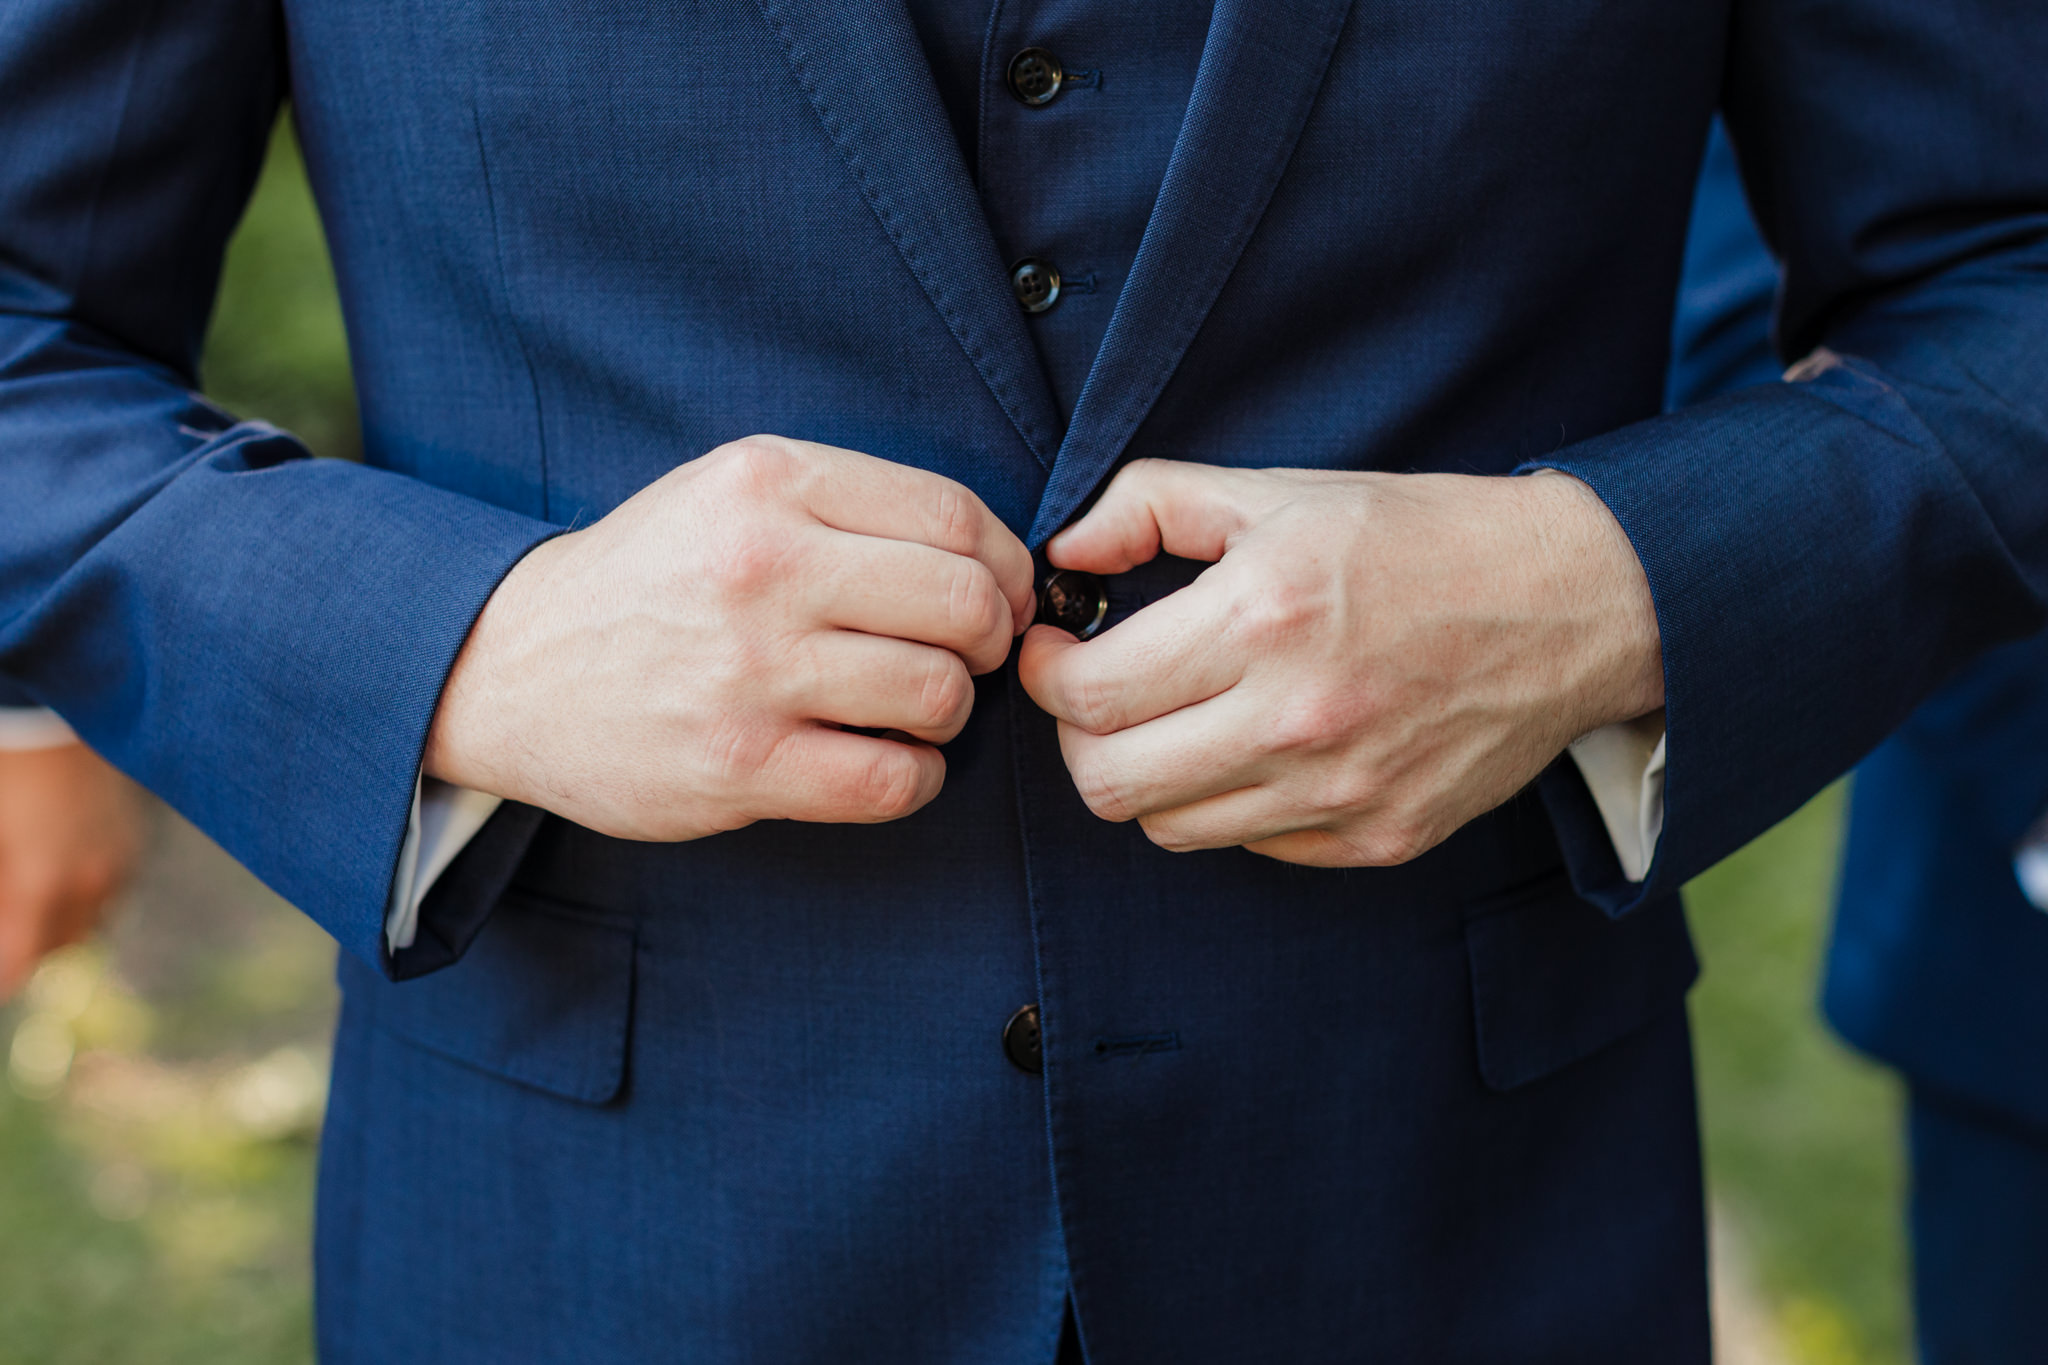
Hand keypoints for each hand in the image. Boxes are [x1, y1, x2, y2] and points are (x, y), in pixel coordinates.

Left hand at [0, 742, 144, 998]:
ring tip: (28, 909)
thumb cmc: (4, 767)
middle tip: (8, 944)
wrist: (51, 703)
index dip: (5, 977)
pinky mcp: (130, 834)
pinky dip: (81, 895)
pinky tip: (55, 874)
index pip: (25, 957)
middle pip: (62, 946)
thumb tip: (9, 931)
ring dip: (60, 925)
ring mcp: (119, 856)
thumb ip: (2, 892)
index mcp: (46, 882)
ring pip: (92, 919)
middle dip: (30, 952)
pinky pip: (109, 886)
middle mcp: (93, 878)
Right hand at [424, 436, 1034, 839]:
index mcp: (770, 484)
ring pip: (937, 693)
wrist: (513, 666)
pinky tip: (891, 761)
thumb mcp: (733, 491)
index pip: (955, 517)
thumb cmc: (653, 578)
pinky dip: (917, 777)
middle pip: (962, 604)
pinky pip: (891, 780)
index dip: (1007, 565)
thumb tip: (992, 559)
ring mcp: (750, 672)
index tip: (1003, 594)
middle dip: (990, 638)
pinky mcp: (740, 765)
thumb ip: (851, 505)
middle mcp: (762, 569)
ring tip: (916, 708)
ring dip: (951, 711)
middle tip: (968, 655)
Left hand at [1016, 461, 1661, 866]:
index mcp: (1263, 618)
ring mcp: (1340, 793)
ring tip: (1174, 719)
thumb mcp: (1278, 489)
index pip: (1087, 696)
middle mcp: (1296, 720)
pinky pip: (1251, 845)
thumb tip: (1062, 552)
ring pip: (1169, 828)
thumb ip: (1149, 505)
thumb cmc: (1417, 537)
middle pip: (1108, 785)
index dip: (1042, 675)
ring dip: (1148, 776)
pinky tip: (1255, 746)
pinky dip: (1230, 804)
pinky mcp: (1378, 839)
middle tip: (1094, 694)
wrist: (1572, 604)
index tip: (1051, 649)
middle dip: (1077, 738)